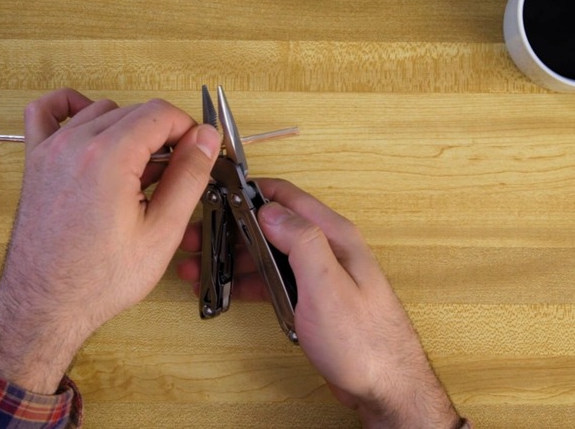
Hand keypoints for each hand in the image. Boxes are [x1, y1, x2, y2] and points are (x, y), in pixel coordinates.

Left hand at [0, 88, 220, 393]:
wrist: (46, 305)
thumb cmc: (99, 279)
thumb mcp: (161, 232)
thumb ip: (188, 176)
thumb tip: (205, 138)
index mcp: (108, 157)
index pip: (159, 113)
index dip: (187, 130)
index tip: (197, 153)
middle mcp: (74, 144)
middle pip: (133, 111)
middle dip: (162, 134)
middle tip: (175, 173)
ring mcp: (50, 150)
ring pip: (100, 111)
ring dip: (126, 129)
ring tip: (139, 171)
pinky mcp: (35, 162)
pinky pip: (46, 112)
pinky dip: (70, 109)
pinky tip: (91, 129)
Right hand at [178, 178, 460, 427]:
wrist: (385, 388)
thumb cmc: (364, 342)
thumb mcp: (328, 286)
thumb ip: (301, 241)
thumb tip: (269, 209)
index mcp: (333, 236)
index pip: (286, 196)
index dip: (248, 192)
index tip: (215, 198)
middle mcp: (326, 249)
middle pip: (271, 224)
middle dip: (231, 229)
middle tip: (197, 239)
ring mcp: (318, 274)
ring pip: (268, 253)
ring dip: (233, 258)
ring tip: (199, 268)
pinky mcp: (311, 298)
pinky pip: (273, 279)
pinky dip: (247, 281)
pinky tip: (225, 289)